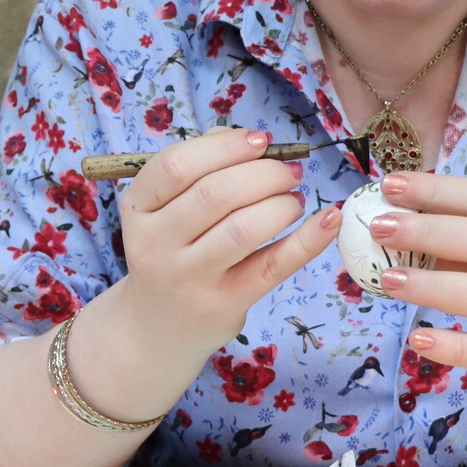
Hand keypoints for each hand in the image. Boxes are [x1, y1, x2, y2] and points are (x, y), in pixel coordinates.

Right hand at [102, 128, 341, 371]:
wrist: (156, 325)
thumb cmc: (170, 251)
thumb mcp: (164, 210)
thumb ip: (199, 167)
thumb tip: (250, 141)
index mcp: (138, 209)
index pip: (175, 165)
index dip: (225, 146)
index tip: (261, 142)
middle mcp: (155, 244)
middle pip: (215, 193)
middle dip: (264, 173)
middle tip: (290, 172)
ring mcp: (189, 278)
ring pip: (244, 228)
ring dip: (282, 204)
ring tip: (294, 200)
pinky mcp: (224, 304)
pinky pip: (273, 265)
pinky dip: (307, 240)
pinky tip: (328, 220)